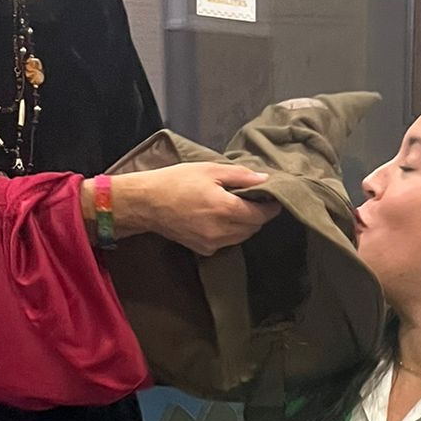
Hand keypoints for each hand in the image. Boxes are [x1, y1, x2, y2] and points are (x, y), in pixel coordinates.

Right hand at [99, 164, 281, 254]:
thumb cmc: (176, 181)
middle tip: (254, 199)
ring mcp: (212, 244)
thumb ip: (240, 176)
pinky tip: (220, 218)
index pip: (260, 214)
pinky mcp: (204, 250)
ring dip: (245, 224)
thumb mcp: (209, 170)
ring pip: (242, 237)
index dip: (270, 207)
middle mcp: (221, 231)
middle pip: (253, 228)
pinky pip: (227, 242)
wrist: (147, 203)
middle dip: (258, 215)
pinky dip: (230, 232)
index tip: (273, 198)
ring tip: (237, 207)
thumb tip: (265, 180)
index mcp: (224, 208)